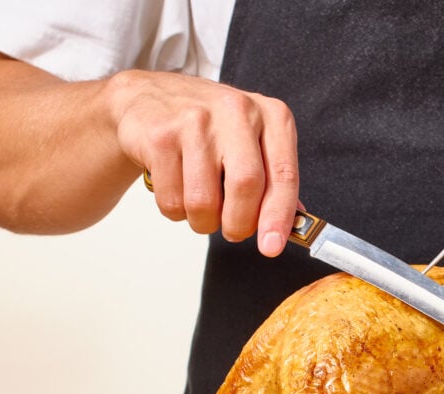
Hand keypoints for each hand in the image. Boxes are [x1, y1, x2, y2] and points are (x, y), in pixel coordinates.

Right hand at [106, 70, 297, 254]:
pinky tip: (177, 189)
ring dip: (203, 222)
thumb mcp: (251, 141)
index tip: (272, 246)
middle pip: (246, 187)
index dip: (279, 216)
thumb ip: (274, 179)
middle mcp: (237, 111)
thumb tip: (296, 224)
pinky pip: (172, 200)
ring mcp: (196, 120)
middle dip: (239, 224)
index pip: (284, 174)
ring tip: (200, 207)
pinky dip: (175, 211)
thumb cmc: (209, 127)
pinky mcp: (161, 136)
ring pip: (204, 201)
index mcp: (271, 115)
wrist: (147, 98)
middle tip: (232, 230)